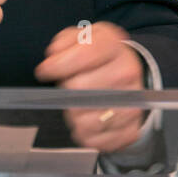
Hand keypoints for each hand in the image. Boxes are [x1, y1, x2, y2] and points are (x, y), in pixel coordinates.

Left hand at [34, 22, 145, 152]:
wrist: (126, 73)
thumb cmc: (96, 56)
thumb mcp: (81, 37)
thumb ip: (64, 42)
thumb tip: (54, 55)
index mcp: (113, 45)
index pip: (82, 56)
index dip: (56, 66)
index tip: (45, 71)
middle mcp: (127, 72)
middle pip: (78, 89)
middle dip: (65, 90)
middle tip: (67, 88)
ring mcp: (132, 102)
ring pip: (84, 118)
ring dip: (72, 113)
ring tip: (77, 104)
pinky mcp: (130, 129)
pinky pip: (94, 139)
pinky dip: (83, 133)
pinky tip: (85, 120)